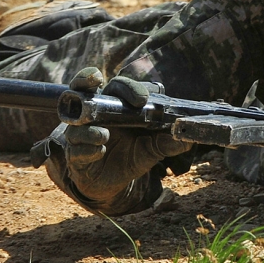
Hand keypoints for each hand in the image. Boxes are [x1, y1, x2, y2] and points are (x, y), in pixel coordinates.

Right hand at [57, 67, 190, 205]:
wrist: (115, 182)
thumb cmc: (133, 154)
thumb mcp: (154, 148)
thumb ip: (169, 141)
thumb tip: (188, 138)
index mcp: (115, 106)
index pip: (117, 86)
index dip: (128, 88)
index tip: (142, 99)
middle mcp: (95, 115)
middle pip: (82, 87)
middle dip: (86, 80)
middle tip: (99, 84)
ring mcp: (81, 134)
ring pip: (76, 123)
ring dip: (90, 128)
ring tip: (104, 136)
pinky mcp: (75, 156)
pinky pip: (75, 150)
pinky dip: (87, 149)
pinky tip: (100, 151)